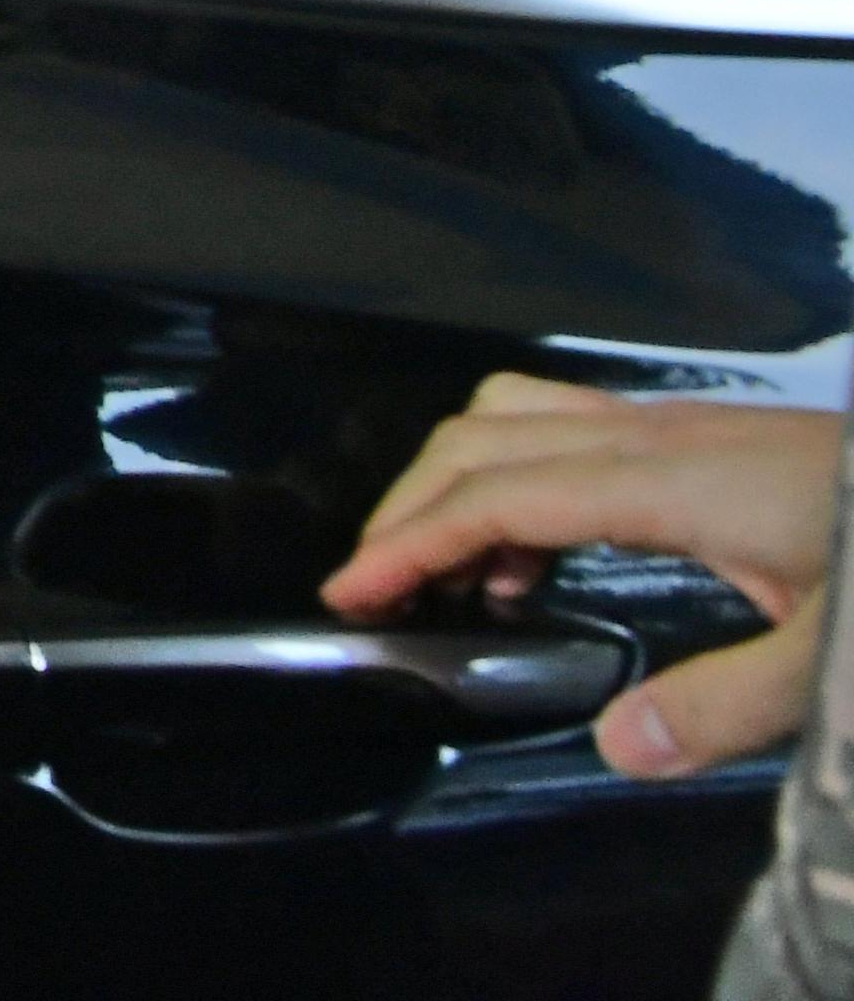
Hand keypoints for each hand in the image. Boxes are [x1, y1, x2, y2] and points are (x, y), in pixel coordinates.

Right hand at [326, 372, 842, 774]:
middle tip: (376, 584)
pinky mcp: (702, 438)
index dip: (414, 541)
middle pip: (483, 440)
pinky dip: (519, 477)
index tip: (353, 589)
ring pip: (518, 417)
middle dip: (412, 507)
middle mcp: (654, 434)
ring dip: (463, 480)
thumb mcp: (832, 653)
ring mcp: (677, 426)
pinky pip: (566, 430)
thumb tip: (619, 742)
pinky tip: (546, 552)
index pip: (498, 496)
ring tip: (462, 572)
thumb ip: (729, 702)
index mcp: (667, 480)